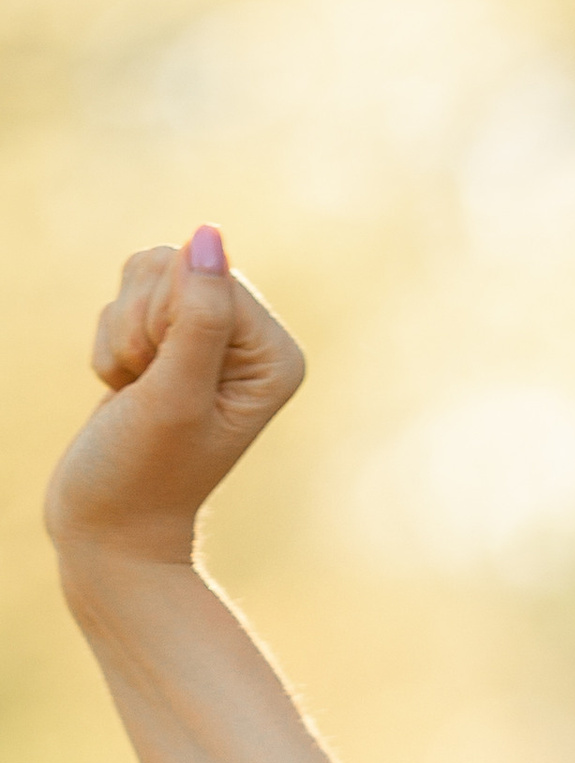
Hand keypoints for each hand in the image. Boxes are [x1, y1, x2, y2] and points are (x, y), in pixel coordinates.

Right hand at [46, 230, 306, 572]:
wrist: (112, 527)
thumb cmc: (144, 474)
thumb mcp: (174, 394)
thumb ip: (198, 317)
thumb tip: (208, 235)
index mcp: (275, 355)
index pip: (207, 276)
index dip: (165, 322)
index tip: (166, 385)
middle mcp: (253, 342)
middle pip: (174, 266)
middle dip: (140, 326)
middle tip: (148, 391)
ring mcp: (212, 339)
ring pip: (143, 275)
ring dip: (121, 334)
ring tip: (138, 393)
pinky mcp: (172, 340)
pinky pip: (124, 294)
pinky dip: (111, 342)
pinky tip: (128, 389)